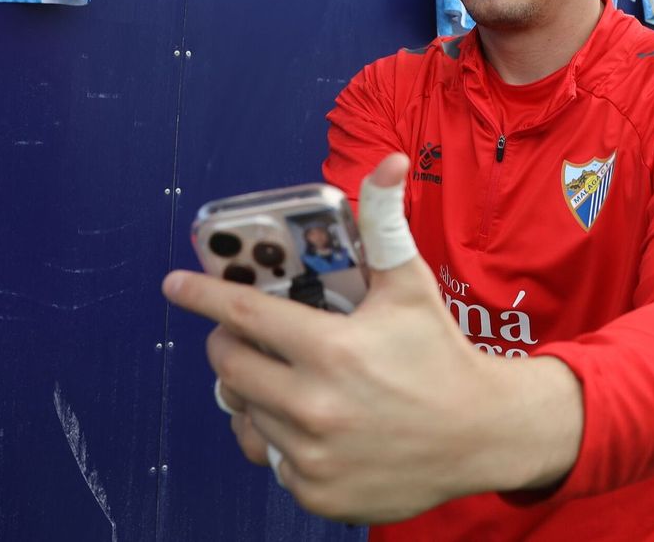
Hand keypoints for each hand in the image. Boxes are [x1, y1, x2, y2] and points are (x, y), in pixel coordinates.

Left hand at [164, 155, 581, 523]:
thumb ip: (386, 222)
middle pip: (229, 366)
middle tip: (243, 333)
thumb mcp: (410, 285)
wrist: (479, 435)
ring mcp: (312, 455)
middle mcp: (315, 406)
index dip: (201, 295)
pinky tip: (309, 420)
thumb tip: (389, 162)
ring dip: (254, 390)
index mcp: (332, 350)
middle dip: (228, 343)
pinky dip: (277, 435)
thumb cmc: (439, 353)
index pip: (243, 315)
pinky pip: (267, 455)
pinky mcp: (315, 491)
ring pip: (245, 412)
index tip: (174, 284)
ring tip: (286, 376)